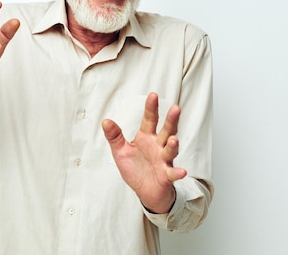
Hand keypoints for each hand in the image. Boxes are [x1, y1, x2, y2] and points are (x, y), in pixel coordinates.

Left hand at [102, 92, 186, 213]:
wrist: (145, 192)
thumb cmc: (135, 169)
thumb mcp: (121, 151)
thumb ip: (115, 136)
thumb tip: (106, 121)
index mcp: (146, 137)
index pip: (150, 119)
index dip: (151, 108)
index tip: (153, 95)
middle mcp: (158, 146)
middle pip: (166, 130)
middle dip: (171, 120)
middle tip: (175, 108)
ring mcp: (163, 160)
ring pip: (170, 150)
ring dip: (173, 145)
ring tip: (174, 139)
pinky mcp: (166, 176)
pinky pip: (172, 173)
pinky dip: (177, 173)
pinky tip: (182, 172)